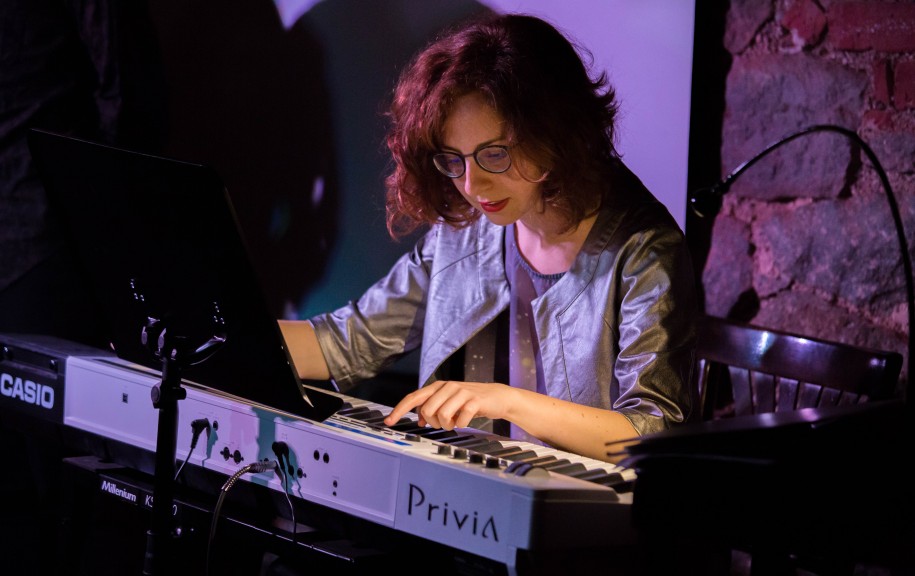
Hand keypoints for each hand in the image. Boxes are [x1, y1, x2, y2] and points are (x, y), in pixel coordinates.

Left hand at [383, 380, 511, 429]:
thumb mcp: (449, 402)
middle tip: (445, 422)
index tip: (389, 422)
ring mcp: (461, 392)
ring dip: (448, 425)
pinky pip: (460, 419)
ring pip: (442, 416)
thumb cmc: (470, 401)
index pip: (413, 398)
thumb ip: (432, 407)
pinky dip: (461, 425)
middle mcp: (447, 386)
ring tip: (456, 421)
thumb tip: (418, 419)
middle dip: (433, 422)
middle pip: (427, 410)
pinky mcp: (474, 400)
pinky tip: (465, 420)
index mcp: (438, 387)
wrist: (497, 397)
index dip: (399, 410)